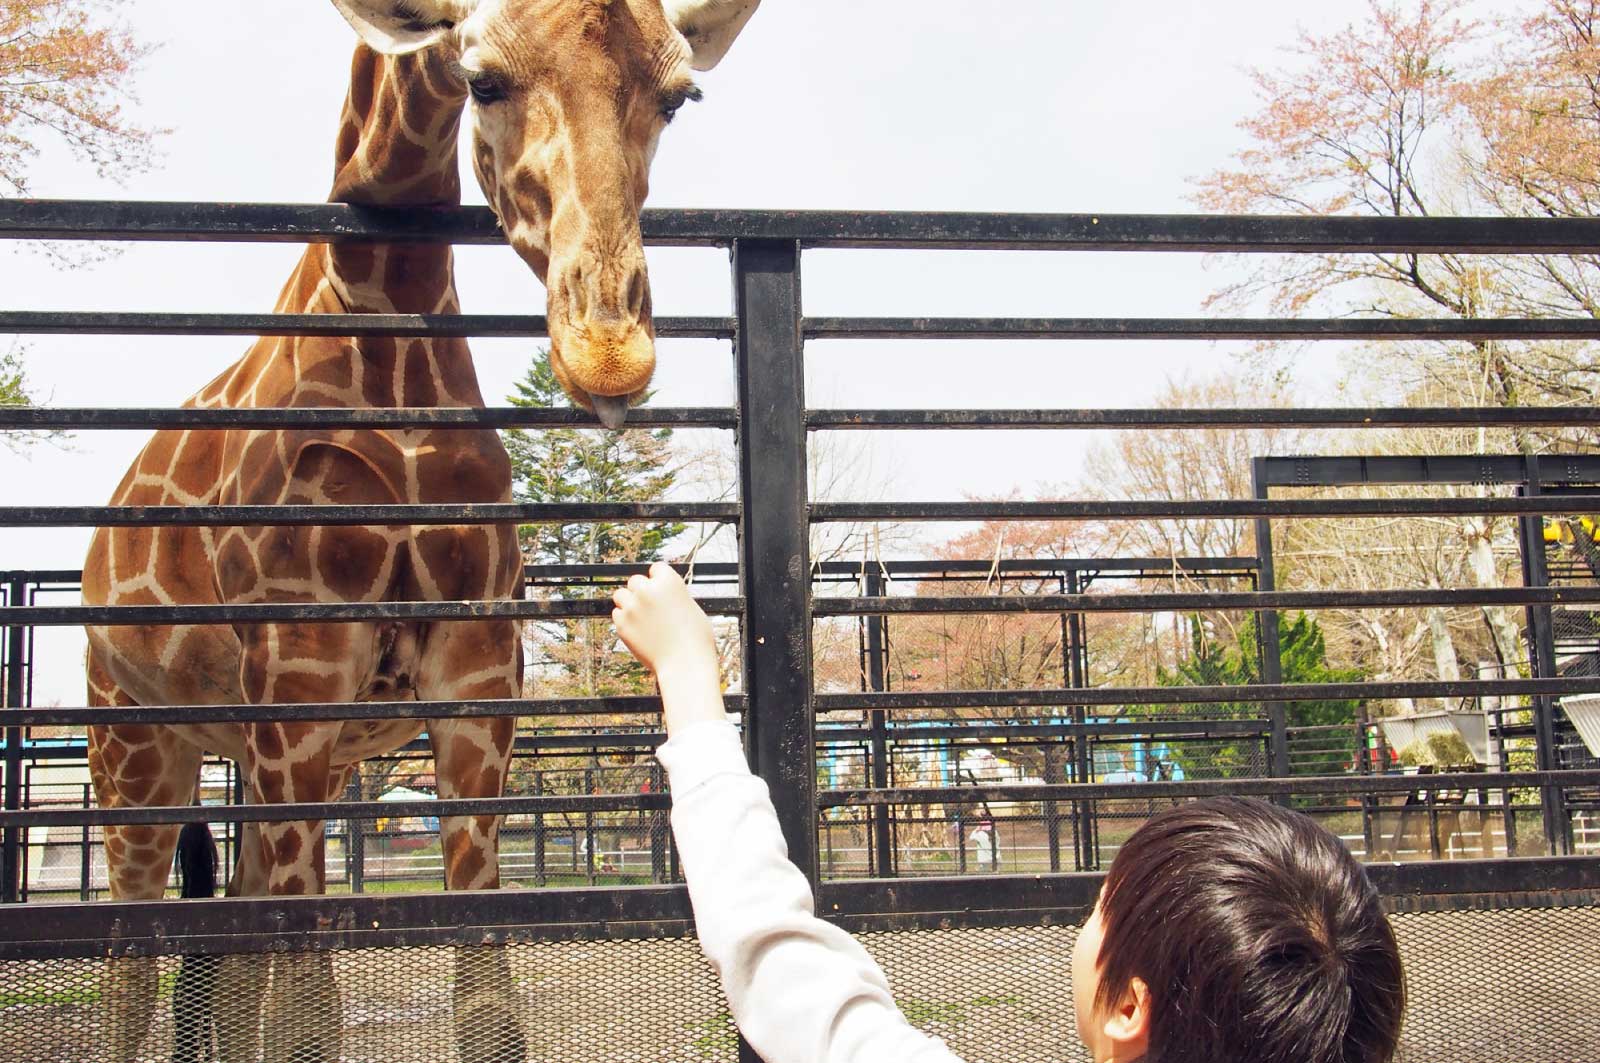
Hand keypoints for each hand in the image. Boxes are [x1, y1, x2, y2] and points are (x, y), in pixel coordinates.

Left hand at [612, 562, 724, 732]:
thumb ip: (673, 595)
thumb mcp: (690, 606)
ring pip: (621, 595)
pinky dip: (625, 620)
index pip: (656, 569)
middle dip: (641, 591)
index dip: (659, 580)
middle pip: (635, 581)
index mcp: (668, 581)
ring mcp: (632, 607)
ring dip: (628, 603)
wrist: (685, 664)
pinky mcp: (622, 624)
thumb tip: (662, 593)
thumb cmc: (695, 638)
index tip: (661, 590)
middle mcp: (647, 590)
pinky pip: (617, 614)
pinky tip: (638, 630)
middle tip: (650, 607)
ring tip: (641, 617)